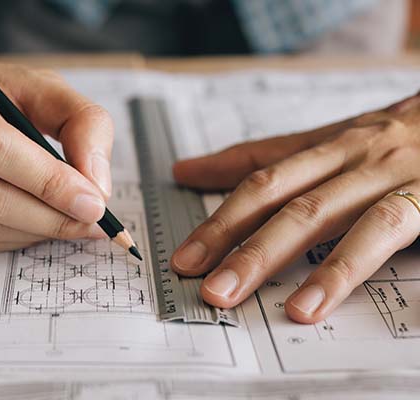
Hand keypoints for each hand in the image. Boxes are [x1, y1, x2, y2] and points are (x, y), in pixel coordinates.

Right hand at [0, 51, 112, 253]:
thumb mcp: (39, 87)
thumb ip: (82, 123)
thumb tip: (96, 186)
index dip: (48, 181)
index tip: (94, 203)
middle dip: (49, 216)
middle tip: (90, 222)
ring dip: (33, 232)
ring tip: (66, 222)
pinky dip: (8, 241)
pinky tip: (31, 226)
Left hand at [171, 94, 419, 323]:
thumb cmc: (402, 137)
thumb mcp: (337, 141)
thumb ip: (268, 156)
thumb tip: (189, 168)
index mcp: (328, 146)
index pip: (260, 180)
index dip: (218, 216)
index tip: (182, 255)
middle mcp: (350, 156)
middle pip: (277, 198)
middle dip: (230, 239)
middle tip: (195, 279)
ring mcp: (386, 176)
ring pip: (316, 213)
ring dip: (267, 255)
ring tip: (230, 294)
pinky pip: (379, 233)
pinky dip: (341, 269)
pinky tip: (309, 303)